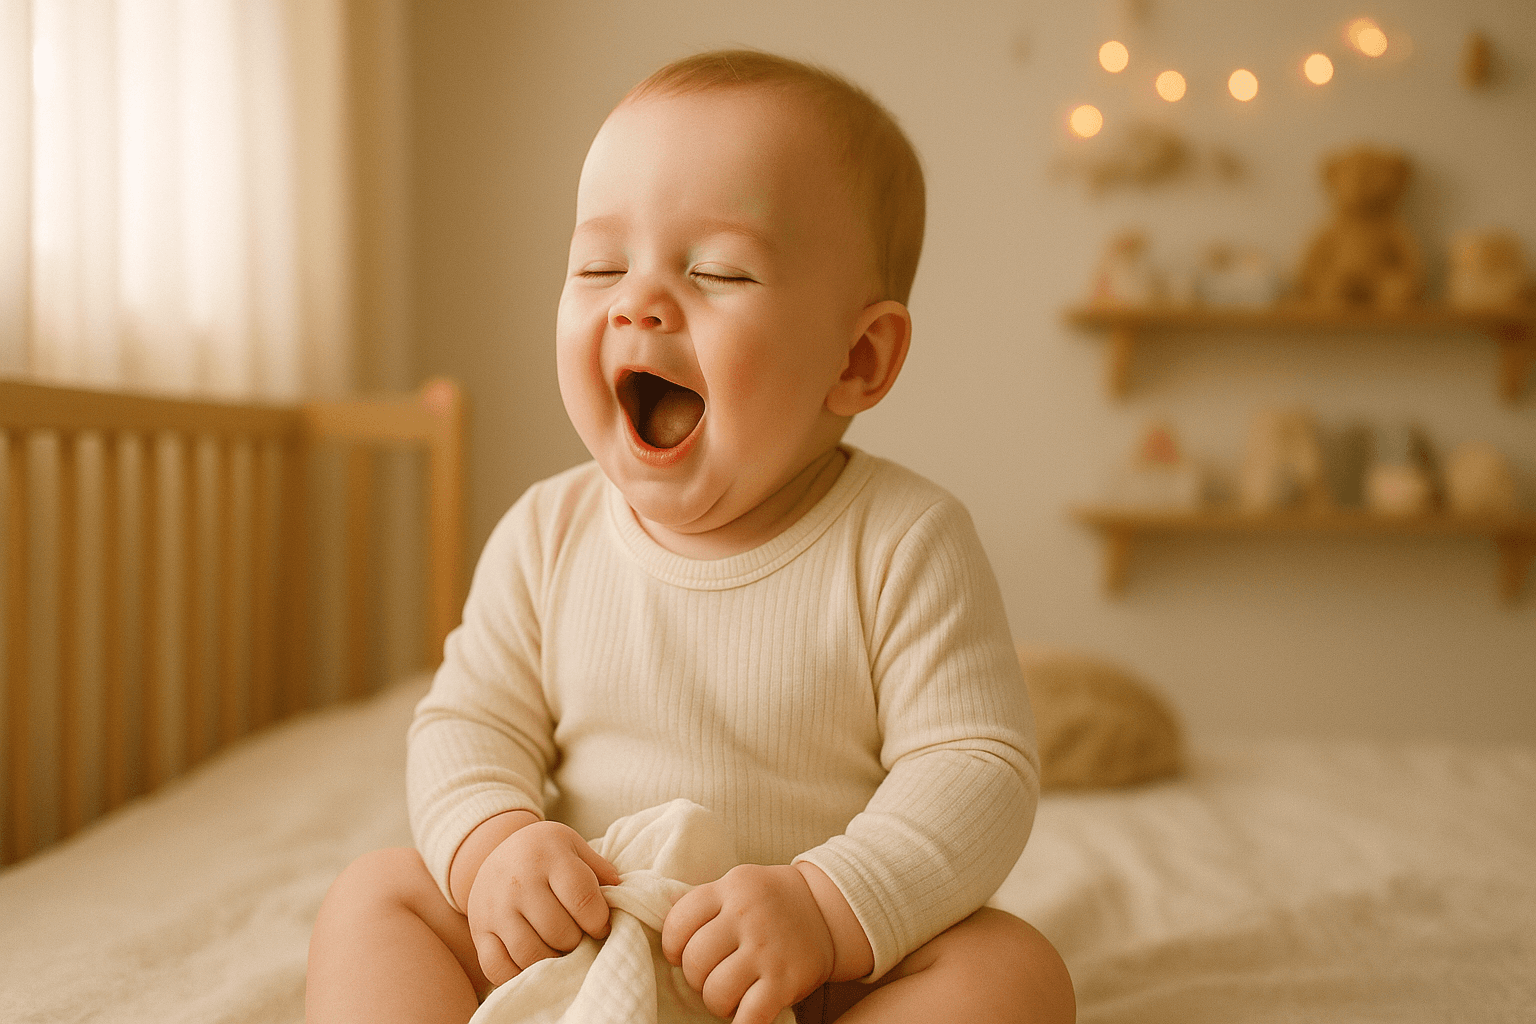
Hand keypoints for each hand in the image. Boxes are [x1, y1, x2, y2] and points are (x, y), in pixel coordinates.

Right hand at [465, 819, 621, 985]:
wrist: (495, 850)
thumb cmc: (545, 853)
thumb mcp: (574, 847)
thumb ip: (601, 871)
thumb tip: (622, 898)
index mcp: (548, 856)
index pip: (582, 899)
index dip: (599, 921)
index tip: (601, 926)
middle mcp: (519, 881)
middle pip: (558, 932)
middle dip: (577, 942)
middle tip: (579, 938)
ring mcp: (495, 908)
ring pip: (530, 954)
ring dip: (552, 960)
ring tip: (559, 950)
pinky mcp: (479, 931)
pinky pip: (498, 968)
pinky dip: (519, 975)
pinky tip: (533, 962)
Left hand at [661, 864, 834, 1023]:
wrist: (827, 910)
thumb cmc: (771, 903)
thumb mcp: (738, 886)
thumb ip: (707, 906)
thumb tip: (670, 944)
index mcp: (730, 888)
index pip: (678, 923)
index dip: (673, 947)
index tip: (682, 954)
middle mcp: (747, 916)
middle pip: (694, 962)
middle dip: (696, 978)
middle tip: (711, 976)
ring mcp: (767, 949)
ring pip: (715, 992)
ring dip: (716, 1002)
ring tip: (730, 995)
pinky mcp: (785, 980)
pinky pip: (750, 1016)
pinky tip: (741, 1018)